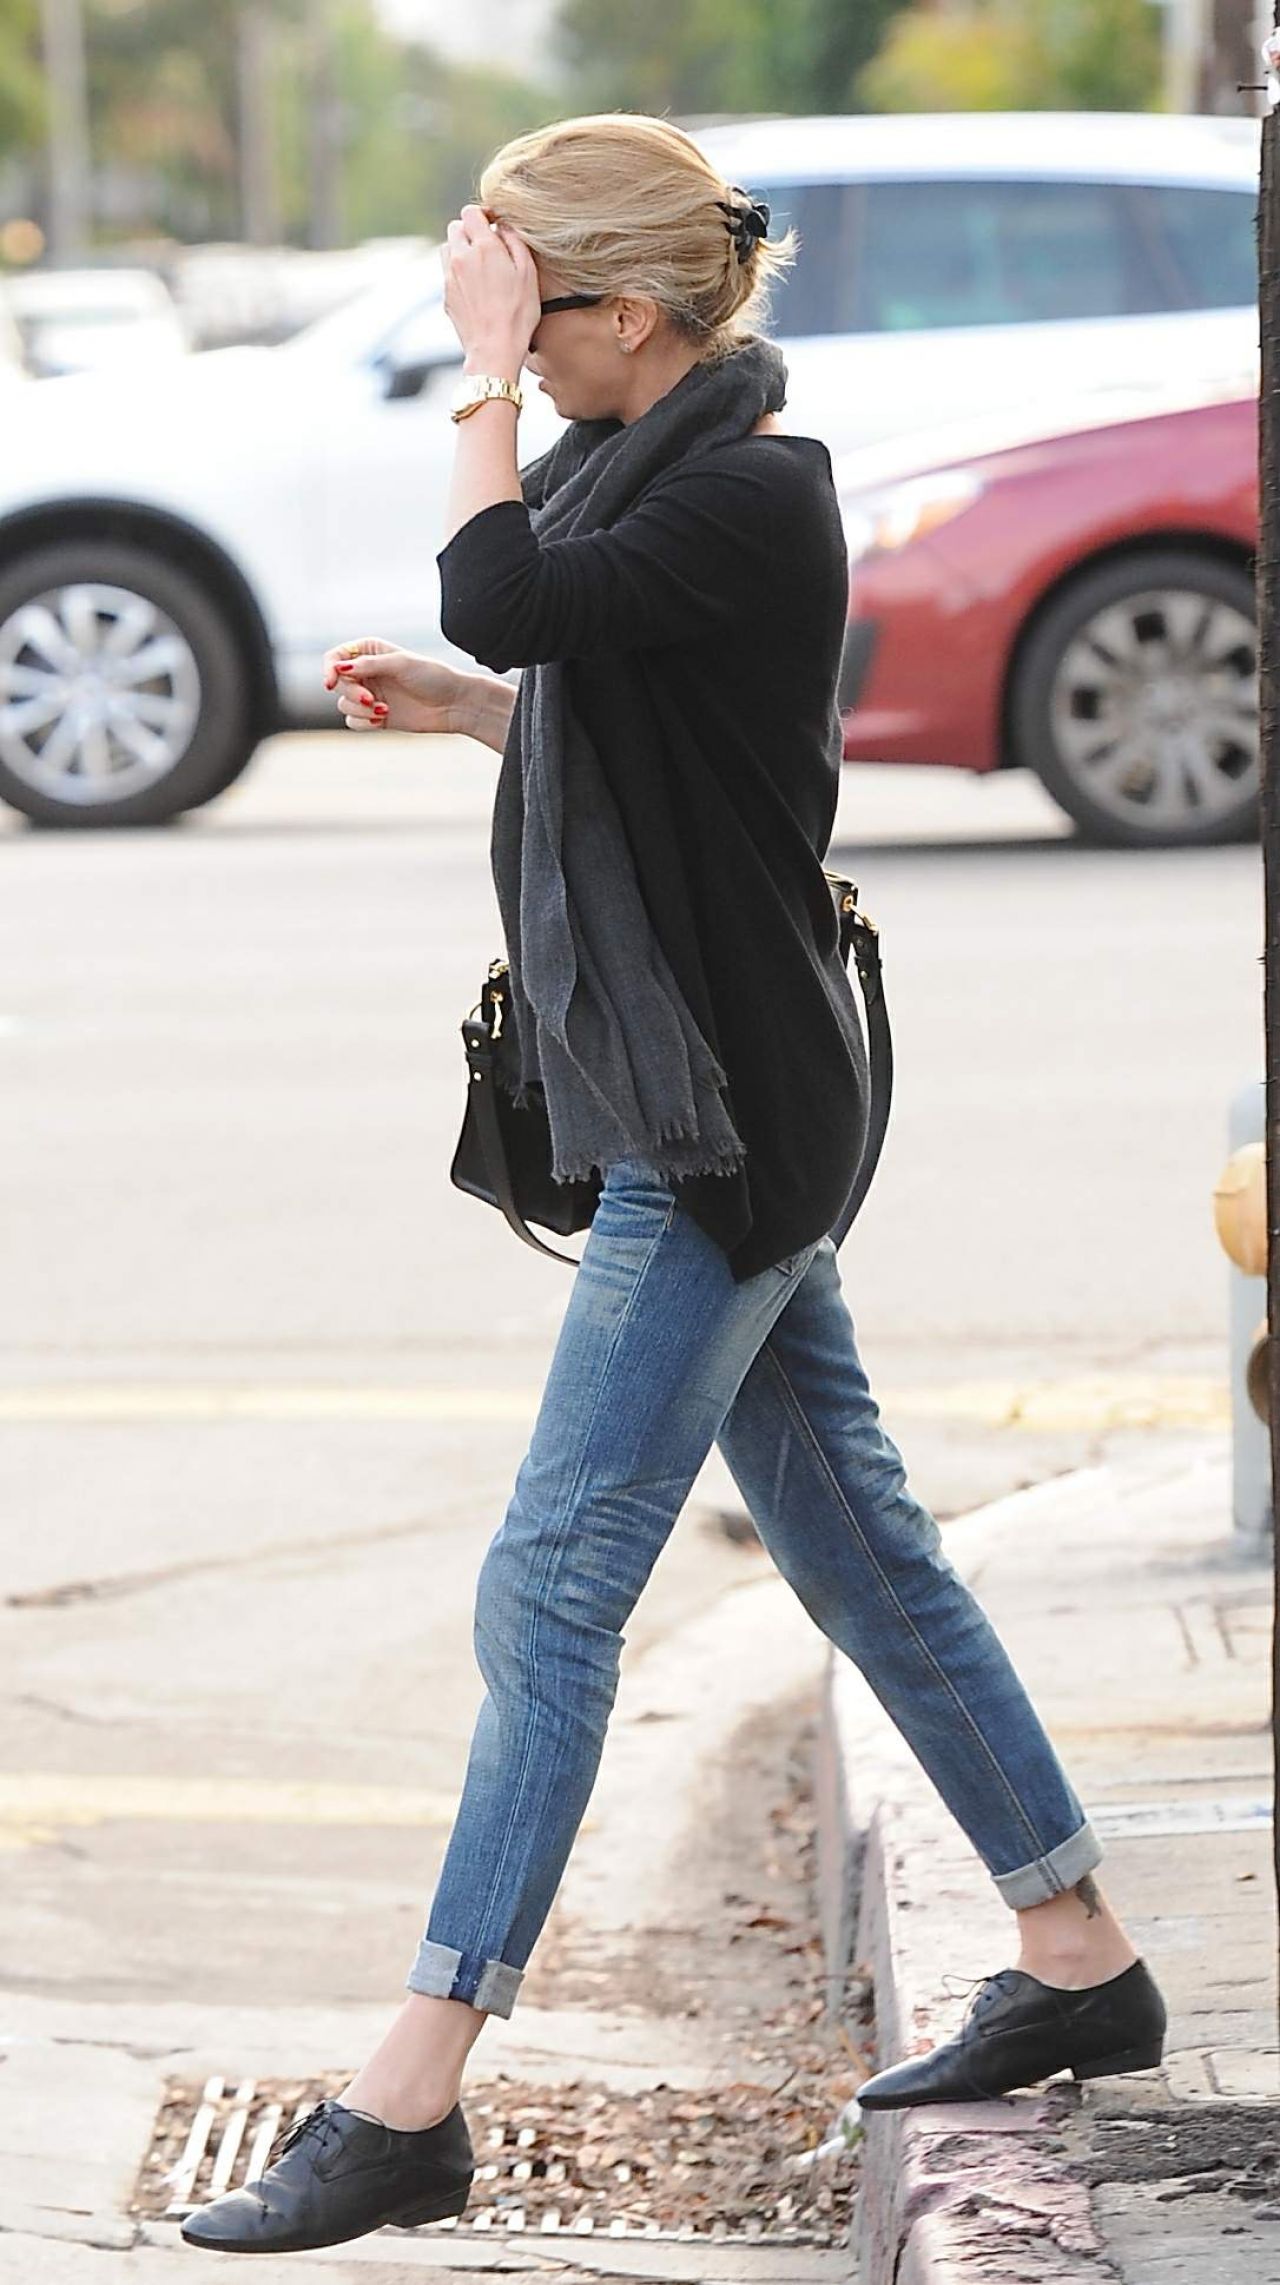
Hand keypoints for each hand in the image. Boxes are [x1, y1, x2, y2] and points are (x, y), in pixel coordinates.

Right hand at [322, 639, 467, 734]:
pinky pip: (353, 721)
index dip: (329, 669)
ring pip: (343, 704)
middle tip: (371, 699)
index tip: (331, 682)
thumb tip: (339, 667)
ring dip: (360, 709)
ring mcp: (369, 695)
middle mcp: (366, 672)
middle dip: (351, 693)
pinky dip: (364, 722)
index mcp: (370, 651)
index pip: (334, 657)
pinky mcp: (374, 716)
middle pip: (336, 683)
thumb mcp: (400, 664)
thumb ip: (368, 665)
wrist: (453, 704)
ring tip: (383, 710)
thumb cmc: (433, 676)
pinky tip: (382, 719)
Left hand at [442, 204, 539, 377]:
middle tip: (488, 244)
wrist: (494, 350)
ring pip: (447, 248)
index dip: (483, 213)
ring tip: (479, 264)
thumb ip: (515, 242)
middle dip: (470, 230)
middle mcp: (461, 257)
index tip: (493, 223)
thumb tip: (505, 227)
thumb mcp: (528, 273)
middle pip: (455, 227)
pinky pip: (448, 272)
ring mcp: (450, 277)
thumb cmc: (517, 315)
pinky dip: (458, 271)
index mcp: (483, 247)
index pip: (471, 212)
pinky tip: (475, 287)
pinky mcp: (446, 295)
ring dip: (461, 249)